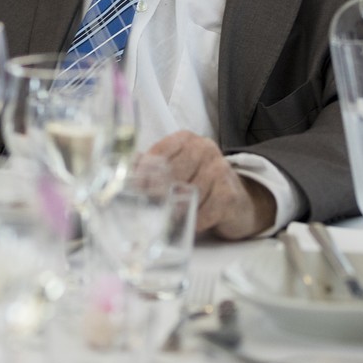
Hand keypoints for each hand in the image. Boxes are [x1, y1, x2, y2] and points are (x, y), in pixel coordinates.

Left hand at [144, 131, 274, 239]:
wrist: (239, 201)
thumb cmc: (200, 183)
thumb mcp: (176, 168)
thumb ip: (151, 167)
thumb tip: (123, 172)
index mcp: (185, 139)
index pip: (157, 153)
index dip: (143, 174)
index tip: (134, 190)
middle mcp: (204, 149)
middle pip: (171, 174)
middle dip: (158, 194)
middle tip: (149, 208)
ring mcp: (219, 170)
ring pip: (186, 195)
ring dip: (176, 211)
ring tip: (171, 217)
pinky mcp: (229, 194)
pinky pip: (202, 213)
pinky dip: (193, 222)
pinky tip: (192, 222)